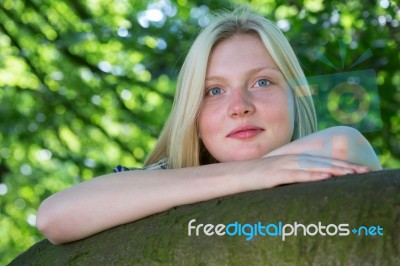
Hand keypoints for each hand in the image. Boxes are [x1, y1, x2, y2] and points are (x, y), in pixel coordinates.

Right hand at [231, 154, 370, 190]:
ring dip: (334, 170)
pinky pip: (296, 174)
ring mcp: (282, 166)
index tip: (358, 170)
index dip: (340, 164)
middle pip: (322, 162)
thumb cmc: (254, 178)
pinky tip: (327, 177)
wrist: (233, 175)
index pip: (320, 161)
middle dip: (345, 166)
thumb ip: (290, 176)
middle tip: (365, 171)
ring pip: (313, 166)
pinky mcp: (274, 175)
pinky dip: (313, 175)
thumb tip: (305, 183)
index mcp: (291, 159)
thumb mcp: (275, 175)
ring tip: (353, 174)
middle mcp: (289, 159)